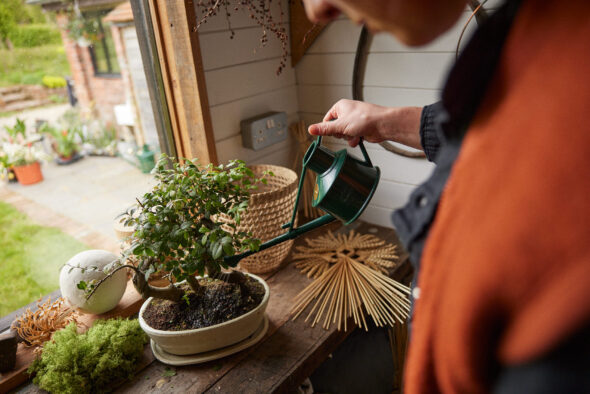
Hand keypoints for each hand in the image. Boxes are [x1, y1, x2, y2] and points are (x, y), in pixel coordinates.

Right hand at [308, 99, 422, 148]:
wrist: (383, 124)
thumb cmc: (365, 119)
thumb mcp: (340, 125)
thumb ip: (325, 129)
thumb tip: (310, 129)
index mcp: (340, 107)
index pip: (327, 120)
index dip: (328, 128)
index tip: (331, 133)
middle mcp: (347, 113)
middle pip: (335, 129)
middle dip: (341, 134)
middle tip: (346, 131)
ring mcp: (354, 121)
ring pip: (344, 135)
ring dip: (348, 138)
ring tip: (355, 133)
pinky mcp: (360, 129)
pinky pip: (352, 137)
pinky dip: (355, 140)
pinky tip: (360, 138)